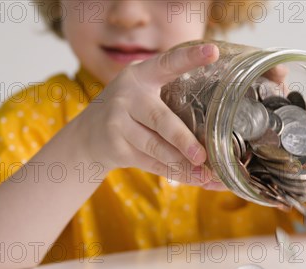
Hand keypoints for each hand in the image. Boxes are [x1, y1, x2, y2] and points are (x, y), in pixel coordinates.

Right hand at [72, 43, 223, 189]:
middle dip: (182, 140)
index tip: (212, 52)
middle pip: (160, 120)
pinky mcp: (116, 148)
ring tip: (206, 175)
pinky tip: (196, 179)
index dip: (190, 57)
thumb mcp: (144, 92)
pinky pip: (152, 164)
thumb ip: (171, 96)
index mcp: (142, 75)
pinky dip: (177, 174)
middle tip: (201, 155)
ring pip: (157, 147)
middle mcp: (128, 97)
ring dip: (183, 164)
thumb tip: (218, 120)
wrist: (87, 135)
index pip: (167, 63)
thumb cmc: (131, 110)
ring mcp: (118, 123)